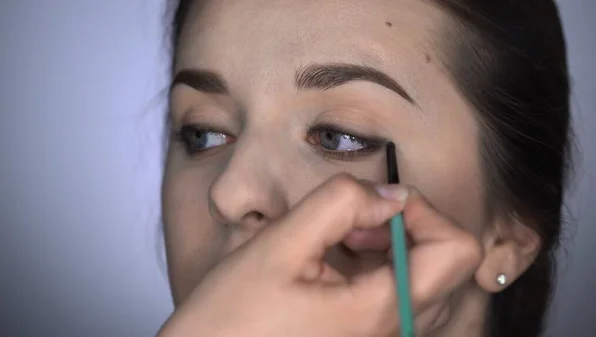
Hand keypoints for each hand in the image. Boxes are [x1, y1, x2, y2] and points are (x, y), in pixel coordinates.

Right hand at [157, 174, 482, 336]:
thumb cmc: (229, 320)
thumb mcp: (278, 247)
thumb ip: (339, 205)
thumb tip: (390, 194)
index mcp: (382, 313)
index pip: (458, 250)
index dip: (424, 212)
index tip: (376, 204)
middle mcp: (395, 335)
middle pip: (446, 264)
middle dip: (405, 227)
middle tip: (354, 224)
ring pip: (425, 280)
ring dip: (392, 248)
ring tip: (341, 242)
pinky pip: (402, 298)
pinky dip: (382, 269)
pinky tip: (339, 264)